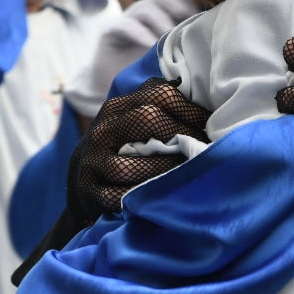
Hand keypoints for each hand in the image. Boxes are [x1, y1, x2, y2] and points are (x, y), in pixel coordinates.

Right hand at [68, 77, 210, 220]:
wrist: (82, 179)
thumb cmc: (123, 146)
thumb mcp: (134, 119)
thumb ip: (162, 106)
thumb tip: (205, 100)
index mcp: (118, 108)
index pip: (158, 95)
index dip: (190, 109)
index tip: (211, 126)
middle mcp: (104, 130)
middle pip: (146, 119)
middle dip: (181, 135)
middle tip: (203, 150)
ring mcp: (93, 162)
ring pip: (130, 165)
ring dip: (164, 170)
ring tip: (187, 174)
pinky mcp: (90, 192)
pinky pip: (118, 197)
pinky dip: (142, 198)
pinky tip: (162, 199)